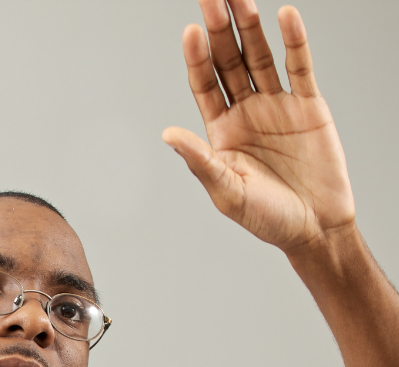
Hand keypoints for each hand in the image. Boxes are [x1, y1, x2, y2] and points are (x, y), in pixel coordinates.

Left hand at [163, 0, 354, 254]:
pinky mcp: (309, 106)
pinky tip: (285, 16)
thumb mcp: (227, 192)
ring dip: (251, 28)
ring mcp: (277, 106)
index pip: (204, 86)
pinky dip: (294, 41)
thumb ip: (200, 161)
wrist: (314, 229)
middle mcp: (246, 113)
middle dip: (220, 31)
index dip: (197, 59)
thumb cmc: (266, 218)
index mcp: (221, 133)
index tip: (190, 32)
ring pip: (261, 57)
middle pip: (229, 62)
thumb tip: (167, 135)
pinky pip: (300, 67)